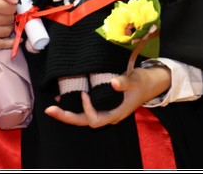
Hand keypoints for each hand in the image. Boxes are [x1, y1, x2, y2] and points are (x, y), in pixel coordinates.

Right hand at [0, 0, 17, 48]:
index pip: (12, 7)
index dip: (11, 4)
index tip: (6, 3)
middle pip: (10, 19)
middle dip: (9, 14)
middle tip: (2, 11)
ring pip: (7, 31)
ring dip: (7, 25)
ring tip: (1, 20)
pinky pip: (0, 45)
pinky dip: (8, 42)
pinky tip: (13, 39)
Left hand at [44, 65, 170, 127]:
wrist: (152, 83)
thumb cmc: (143, 82)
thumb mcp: (135, 80)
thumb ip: (124, 82)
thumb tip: (113, 83)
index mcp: (116, 114)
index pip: (96, 119)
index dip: (87, 109)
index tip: (84, 93)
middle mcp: (109, 115)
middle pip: (85, 122)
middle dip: (67, 117)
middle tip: (50, 110)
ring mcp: (106, 111)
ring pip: (84, 118)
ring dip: (68, 114)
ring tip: (52, 108)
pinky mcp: (104, 105)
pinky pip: (86, 110)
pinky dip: (74, 106)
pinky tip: (62, 99)